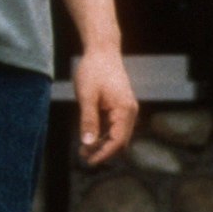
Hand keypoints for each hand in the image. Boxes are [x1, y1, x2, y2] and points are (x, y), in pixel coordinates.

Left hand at [73, 50, 137, 164]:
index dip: (103, 154)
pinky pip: (115, 126)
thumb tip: (88, 144)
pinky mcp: (121, 106)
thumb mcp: (86, 96)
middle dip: (102, 151)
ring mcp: (126, 109)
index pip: (118, 141)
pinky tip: (89, 136)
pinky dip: (104, 134)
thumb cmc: (94, 70)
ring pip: (117, 135)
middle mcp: (130, 111)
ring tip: (83, 149)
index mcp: (125, 110)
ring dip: (102, 144)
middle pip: (120, 141)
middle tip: (82, 156)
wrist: (102, 49)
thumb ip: (88, 121)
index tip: (89, 162)